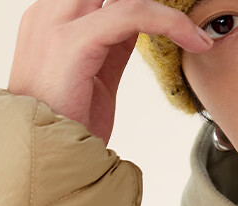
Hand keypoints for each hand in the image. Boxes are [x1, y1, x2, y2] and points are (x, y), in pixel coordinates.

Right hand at [7, 0, 212, 145]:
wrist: (42, 159)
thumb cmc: (66, 127)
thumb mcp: (94, 77)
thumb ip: (113, 46)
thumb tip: (140, 27)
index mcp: (50, 18)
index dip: (141, 1)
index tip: (174, 20)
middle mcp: (49, 13)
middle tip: (182, 20)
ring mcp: (56, 24)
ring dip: (164, 8)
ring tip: (194, 28)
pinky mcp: (73, 43)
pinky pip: (131, 14)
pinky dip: (168, 22)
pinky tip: (193, 39)